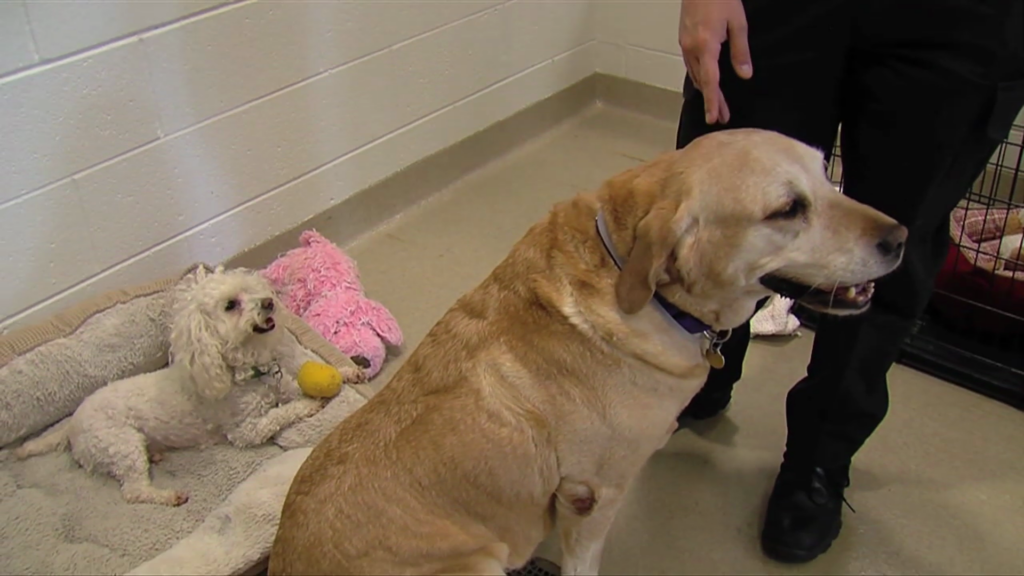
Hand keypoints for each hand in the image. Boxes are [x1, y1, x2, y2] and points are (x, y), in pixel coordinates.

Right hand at [678, 0, 752, 124]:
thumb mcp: (738, 23)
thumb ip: (740, 51)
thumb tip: (745, 75)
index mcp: (706, 46)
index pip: (710, 81)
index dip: (713, 101)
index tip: (713, 117)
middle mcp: (692, 49)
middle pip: (703, 82)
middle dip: (711, 100)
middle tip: (720, 117)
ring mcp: (685, 45)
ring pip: (696, 75)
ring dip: (706, 90)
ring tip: (716, 103)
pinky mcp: (684, 40)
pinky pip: (691, 65)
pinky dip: (700, 77)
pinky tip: (706, 81)